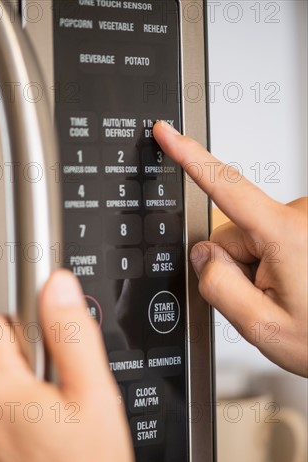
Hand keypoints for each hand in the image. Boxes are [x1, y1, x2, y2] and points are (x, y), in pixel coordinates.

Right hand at [154, 121, 307, 376]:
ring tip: (284, 295)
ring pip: (251, 238)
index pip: (225, 187)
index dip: (189, 157)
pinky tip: (292, 285)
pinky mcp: (306, 225)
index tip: (168, 134)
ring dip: (256, 267)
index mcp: (287, 235)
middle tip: (263, 297)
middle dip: (237, 266)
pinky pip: (269, 238)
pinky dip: (271, 262)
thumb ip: (219, 287)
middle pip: (232, 232)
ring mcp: (305, 220)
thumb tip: (202, 254)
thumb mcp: (262, 326)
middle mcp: (300, 217)